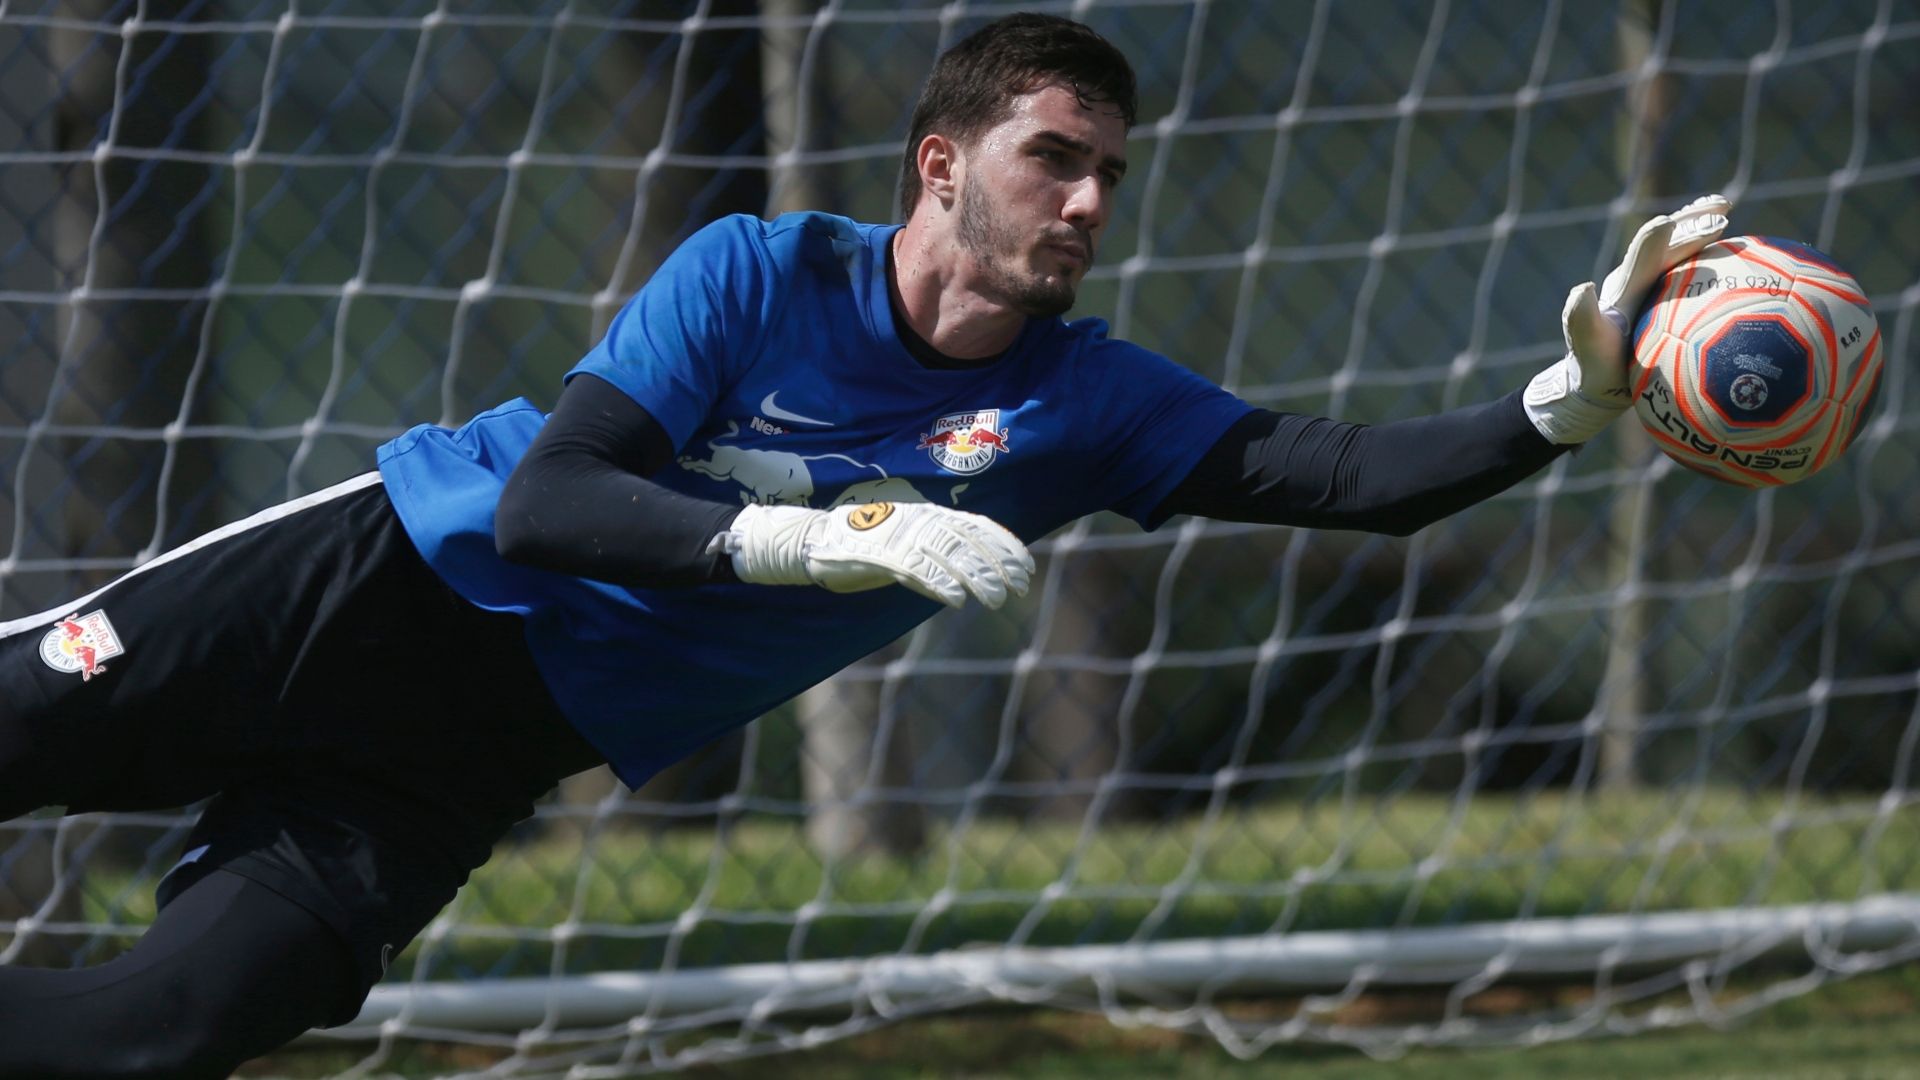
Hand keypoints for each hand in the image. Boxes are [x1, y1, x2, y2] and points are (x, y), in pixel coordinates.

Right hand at [715, 501, 1033, 608]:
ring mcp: (900, 536)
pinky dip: (939, 583)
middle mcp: (919, 521)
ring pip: (949, 555)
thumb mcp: (907, 542)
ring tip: (996, 599)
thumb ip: (937, 549)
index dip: (1005, 545)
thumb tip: (971, 567)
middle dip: (999, 564)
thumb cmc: (863, 546)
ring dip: (976, 577)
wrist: (814, 542)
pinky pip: (915, 569)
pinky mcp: (880, 555)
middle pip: (970, 541)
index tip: (1027, 566)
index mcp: (928, 515)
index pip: (977, 525)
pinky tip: (957, 600)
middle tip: (1020, 588)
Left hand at [1524, 193, 1732, 443]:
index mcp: (1625, 285)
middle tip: (1721, 206)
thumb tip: (1582, 289)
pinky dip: (1714, 258)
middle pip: (1668, 240)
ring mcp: (1654, 285)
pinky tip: (1742, 259)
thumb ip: (1583, 321)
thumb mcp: (1589, 349)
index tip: (1686, 224)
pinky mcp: (1667, 297)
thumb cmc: (1596, 367)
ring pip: (1681, 249)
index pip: (1647, 252)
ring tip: (1724, 210)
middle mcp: (1638, 277)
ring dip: (1700, 227)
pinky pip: (1694, 272)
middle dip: (1692, 221)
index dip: (1665, 236)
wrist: (1596, 381)